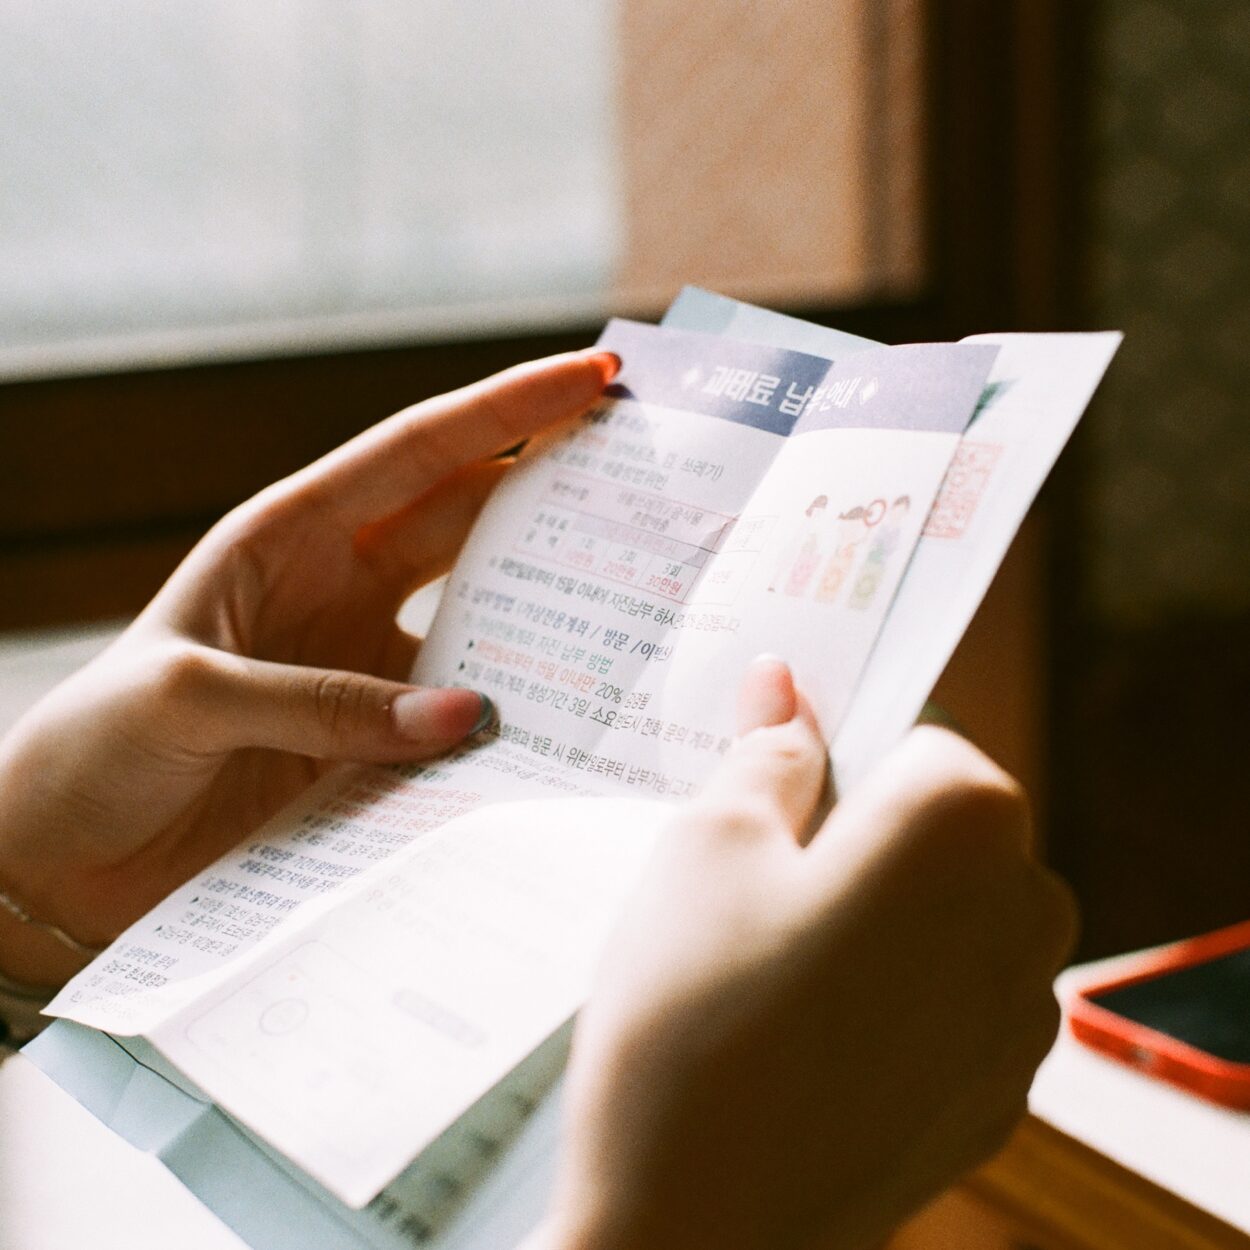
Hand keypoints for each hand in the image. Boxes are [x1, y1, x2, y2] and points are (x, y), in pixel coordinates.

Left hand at [0, 349, 617, 983]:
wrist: (63, 860)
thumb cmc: (96, 749)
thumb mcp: (190, 698)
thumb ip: (324, 700)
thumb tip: (467, 715)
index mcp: (287, 537)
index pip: (418, 453)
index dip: (507, 409)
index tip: (592, 377)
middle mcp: (338, 588)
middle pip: (467, 517)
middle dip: (553, 483)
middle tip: (647, 471)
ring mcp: (365, 663)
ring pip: (480, 613)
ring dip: (547, 602)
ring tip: (635, 594)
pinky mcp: (374, 737)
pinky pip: (458, 713)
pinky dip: (510, 712)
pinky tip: (563, 715)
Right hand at [541, 658, 1075, 1249]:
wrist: (694, 1237)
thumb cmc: (690, 1020)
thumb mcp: (705, 845)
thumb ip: (765, 751)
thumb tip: (782, 684)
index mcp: (962, 826)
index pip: (922, 731)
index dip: (841, 745)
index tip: (775, 776)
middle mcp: (1023, 915)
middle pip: (948, 822)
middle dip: (861, 828)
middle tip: (754, 873)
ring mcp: (1018, 1017)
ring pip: (953, 910)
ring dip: (879, 908)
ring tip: (770, 959)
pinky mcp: (995, 1094)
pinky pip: (953, 998)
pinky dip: (895, 989)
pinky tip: (806, 1030)